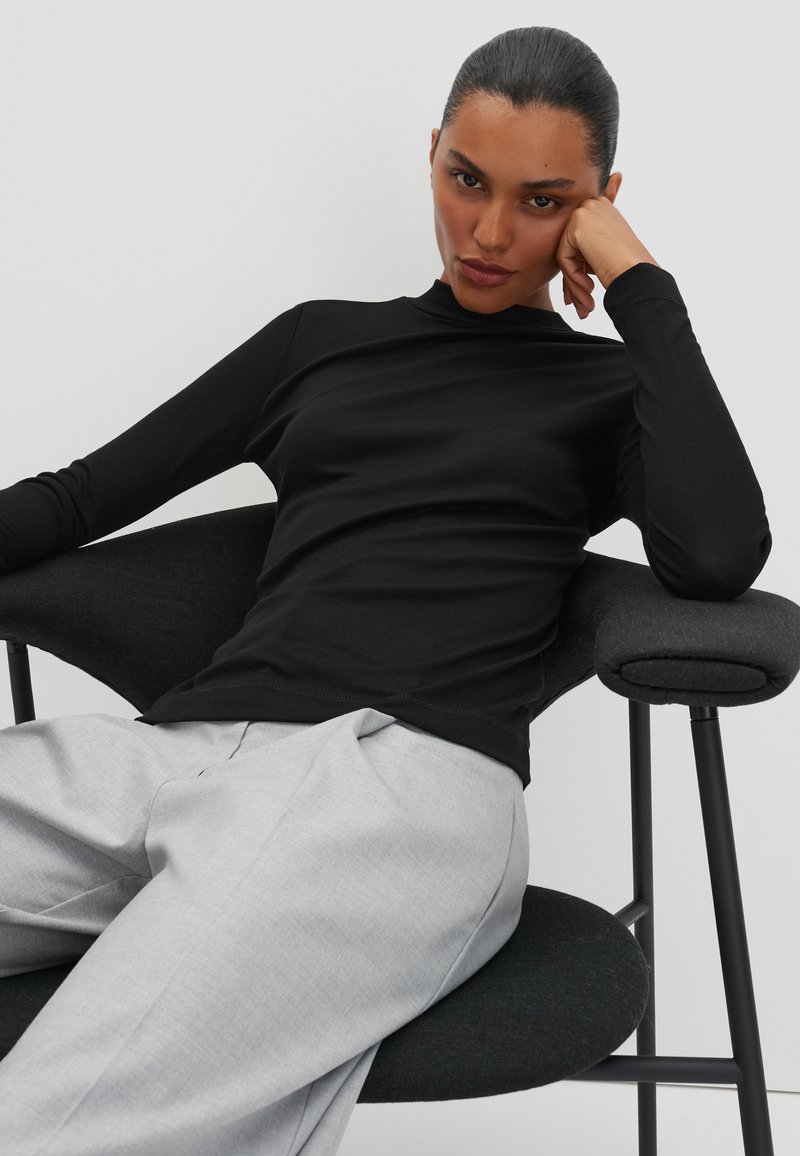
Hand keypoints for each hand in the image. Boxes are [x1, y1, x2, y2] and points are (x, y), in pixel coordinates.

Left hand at [557, 194, 660, 320]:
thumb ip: (586, 251)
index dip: (579, 270)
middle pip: (571, 248)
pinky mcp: (577, 224)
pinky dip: (573, 277)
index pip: (579, 241)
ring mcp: (585, 212)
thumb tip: (570, 264)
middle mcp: (593, 204)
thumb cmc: (627, 268)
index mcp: (601, 208)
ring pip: (566, 255)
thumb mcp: (604, 253)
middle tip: (582, 306)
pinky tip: (589, 288)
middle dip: (574, 280)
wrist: (638, 273)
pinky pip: (564, 257)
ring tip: (586, 305)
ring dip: (574, 284)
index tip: (582, 294)